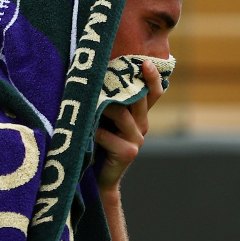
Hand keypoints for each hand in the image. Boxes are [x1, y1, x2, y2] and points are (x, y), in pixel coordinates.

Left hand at [94, 60, 163, 191]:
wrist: (98, 179)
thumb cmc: (97, 144)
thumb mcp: (105, 120)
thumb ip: (108, 103)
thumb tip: (96, 75)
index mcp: (139, 116)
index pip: (153, 93)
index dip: (153, 77)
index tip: (145, 61)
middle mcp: (142, 126)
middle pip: (138, 99)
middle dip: (122, 85)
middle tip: (106, 73)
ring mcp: (137, 140)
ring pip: (122, 114)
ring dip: (103, 107)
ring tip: (88, 102)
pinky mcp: (128, 152)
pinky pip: (108, 135)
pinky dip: (95, 132)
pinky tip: (86, 132)